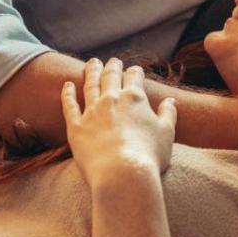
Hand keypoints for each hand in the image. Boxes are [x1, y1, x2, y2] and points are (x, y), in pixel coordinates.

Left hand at [61, 57, 177, 186]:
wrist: (122, 175)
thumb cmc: (148, 156)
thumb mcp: (167, 133)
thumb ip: (168, 114)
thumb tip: (170, 101)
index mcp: (134, 98)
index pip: (134, 77)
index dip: (135, 72)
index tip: (135, 70)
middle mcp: (112, 99)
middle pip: (110, 76)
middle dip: (113, 66)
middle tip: (113, 61)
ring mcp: (92, 111)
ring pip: (90, 85)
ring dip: (91, 72)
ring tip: (92, 63)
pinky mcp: (76, 127)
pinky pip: (69, 105)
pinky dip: (67, 93)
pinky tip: (67, 85)